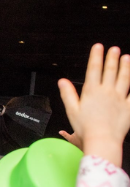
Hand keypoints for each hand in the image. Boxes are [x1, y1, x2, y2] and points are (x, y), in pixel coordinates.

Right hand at [58, 44, 129, 166]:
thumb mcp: (71, 110)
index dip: (96, 56)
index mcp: (92, 91)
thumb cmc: (86, 128)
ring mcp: (120, 98)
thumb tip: (62, 81)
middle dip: (112, 58)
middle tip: (114, 49)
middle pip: (110, 71)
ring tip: (126, 58)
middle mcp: (107, 92)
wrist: (102, 140)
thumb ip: (68, 94)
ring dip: (125, 67)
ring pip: (124, 79)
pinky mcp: (128, 107)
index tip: (98, 46)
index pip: (94, 69)